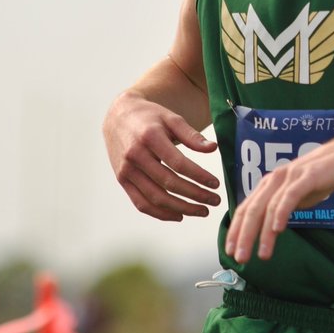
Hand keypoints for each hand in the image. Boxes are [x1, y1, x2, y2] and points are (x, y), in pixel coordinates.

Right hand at [104, 92, 220, 220]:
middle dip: (195, 195)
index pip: (178, 163)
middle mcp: (135, 155)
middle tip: (214, 200)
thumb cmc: (149, 117)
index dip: (199, 176)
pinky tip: (179, 215)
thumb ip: (191, 135)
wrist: (117, 118)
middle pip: (168, 183)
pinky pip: (141, 203)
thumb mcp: (171, 119)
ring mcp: (126, 170)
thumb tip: (213, 148)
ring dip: (182, 208)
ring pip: (156, 198)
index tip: (216, 184)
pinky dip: (161, 213)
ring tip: (202, 211)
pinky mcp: (122, 180)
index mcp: (150, 137)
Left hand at [225, 129, 333, 263]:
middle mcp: (274, 179)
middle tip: (239, 258)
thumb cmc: (324, 175)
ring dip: (263, 233)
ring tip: (262, 254)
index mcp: (270, 184)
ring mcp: (290, 176)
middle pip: (251, 210)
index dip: (235, 230)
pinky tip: (277, 230)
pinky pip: (290, 196)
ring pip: (269, 206)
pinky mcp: (307, 176)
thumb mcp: (298, 194)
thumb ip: (283, 207)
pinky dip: (281, 213)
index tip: (229, 251)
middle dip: (243, 236)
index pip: (246, 209)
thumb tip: (271, 227)